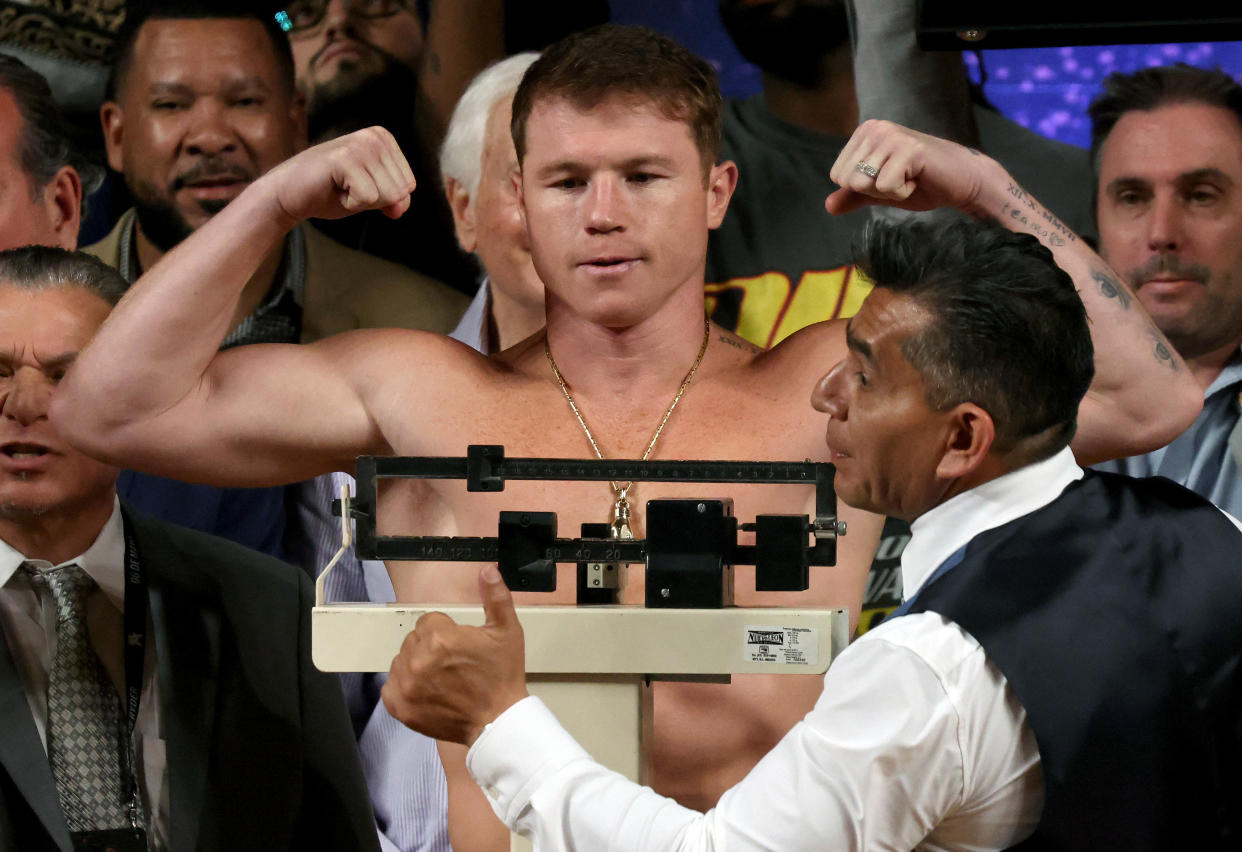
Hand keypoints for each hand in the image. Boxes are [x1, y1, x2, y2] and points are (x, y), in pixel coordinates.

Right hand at [259, 127, 415, 225]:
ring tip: (340, 186)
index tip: (356, 185)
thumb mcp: (372, 196)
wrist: (287, 193)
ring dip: (361, 201)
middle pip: (400, 191)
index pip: (408, 186)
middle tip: (346, 187)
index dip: (382, 197)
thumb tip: (400, 209)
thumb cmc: (329, 192)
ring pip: (387, 195)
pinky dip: (350, 203)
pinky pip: (368, 198)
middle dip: (374, 200)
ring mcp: (360, 144)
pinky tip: (333, 188)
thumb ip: (394, 199)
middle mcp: (375, 136)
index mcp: (384, 139)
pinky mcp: (345, 158)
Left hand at [382, 564, 528, 745]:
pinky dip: (404, 687)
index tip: (460, 647)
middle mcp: (418, 661)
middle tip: (454, 664)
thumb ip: (495, 597)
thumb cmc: (502, 677)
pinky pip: (390, 686)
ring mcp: (406, 686)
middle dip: (431, 648)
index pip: (428, 621)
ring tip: (443, 679)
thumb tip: (488, 570)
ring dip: (417, 666)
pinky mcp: (400, 706)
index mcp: (440, 638)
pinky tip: (427, 690)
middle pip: (414, 640)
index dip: (447, 632)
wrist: (498, 721)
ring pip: (402, 661)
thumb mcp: (507, 631)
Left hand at [824, 119, 994, 217]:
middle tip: (900, 179)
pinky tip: (918, 178)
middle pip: (848, 180)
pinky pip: (886, 187)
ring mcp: (891, 136)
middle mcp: (875, 128)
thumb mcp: (880, 192)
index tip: (888, 177)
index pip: (837, 175)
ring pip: (864, 184)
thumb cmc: (922, 183)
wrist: (961, 181)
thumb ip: (854, 196)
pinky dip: (902, 192)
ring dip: (889, 192)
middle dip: (874, 191)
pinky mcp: (908, 148)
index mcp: (864, 133)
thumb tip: (828, 206)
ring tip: (910, 177)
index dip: (863, 188)